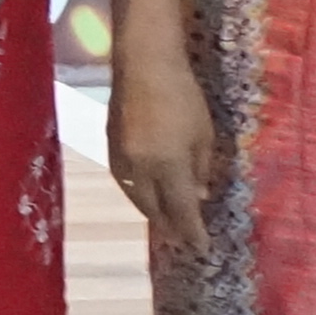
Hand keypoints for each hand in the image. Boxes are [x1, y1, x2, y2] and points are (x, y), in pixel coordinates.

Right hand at [109, 53, 221, 248]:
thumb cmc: (184, 97)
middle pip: (154, 209)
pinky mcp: (110, 145)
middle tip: (183, 242)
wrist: (144, 64)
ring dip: (151, 213)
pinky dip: (137, 194)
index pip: (182, 211)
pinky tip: (144, 195)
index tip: (202, 250)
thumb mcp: (204, 135)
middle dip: (170, 228)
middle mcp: (141, 168)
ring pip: (135, 197)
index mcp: (168, 166)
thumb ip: (201, 169)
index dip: (193, 233)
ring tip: (164, 224)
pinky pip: (124, 181)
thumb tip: (199, 196)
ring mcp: (122, 157)